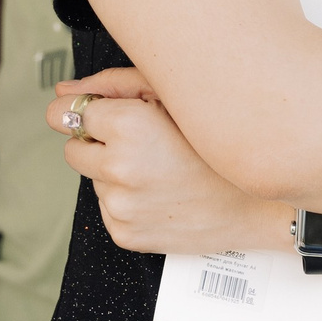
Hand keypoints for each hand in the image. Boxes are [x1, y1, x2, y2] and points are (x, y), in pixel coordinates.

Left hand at [47, 70, 292, 254]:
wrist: (258, 202)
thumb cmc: (219, 144)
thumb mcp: (170, 94)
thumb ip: (110, 86)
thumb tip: (63, 92)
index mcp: (127, 127)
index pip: (65, 113)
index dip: (86, 111)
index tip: (98, 115)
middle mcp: (118, 169)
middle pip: (73, 150)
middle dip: (97, 143)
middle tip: (142, 143)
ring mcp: (121, 206)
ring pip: (94, 180)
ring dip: (116, 173)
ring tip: (162, 169)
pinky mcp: (126, 234)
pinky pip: (109, 208)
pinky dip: (128, 200)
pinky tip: (162, 192)